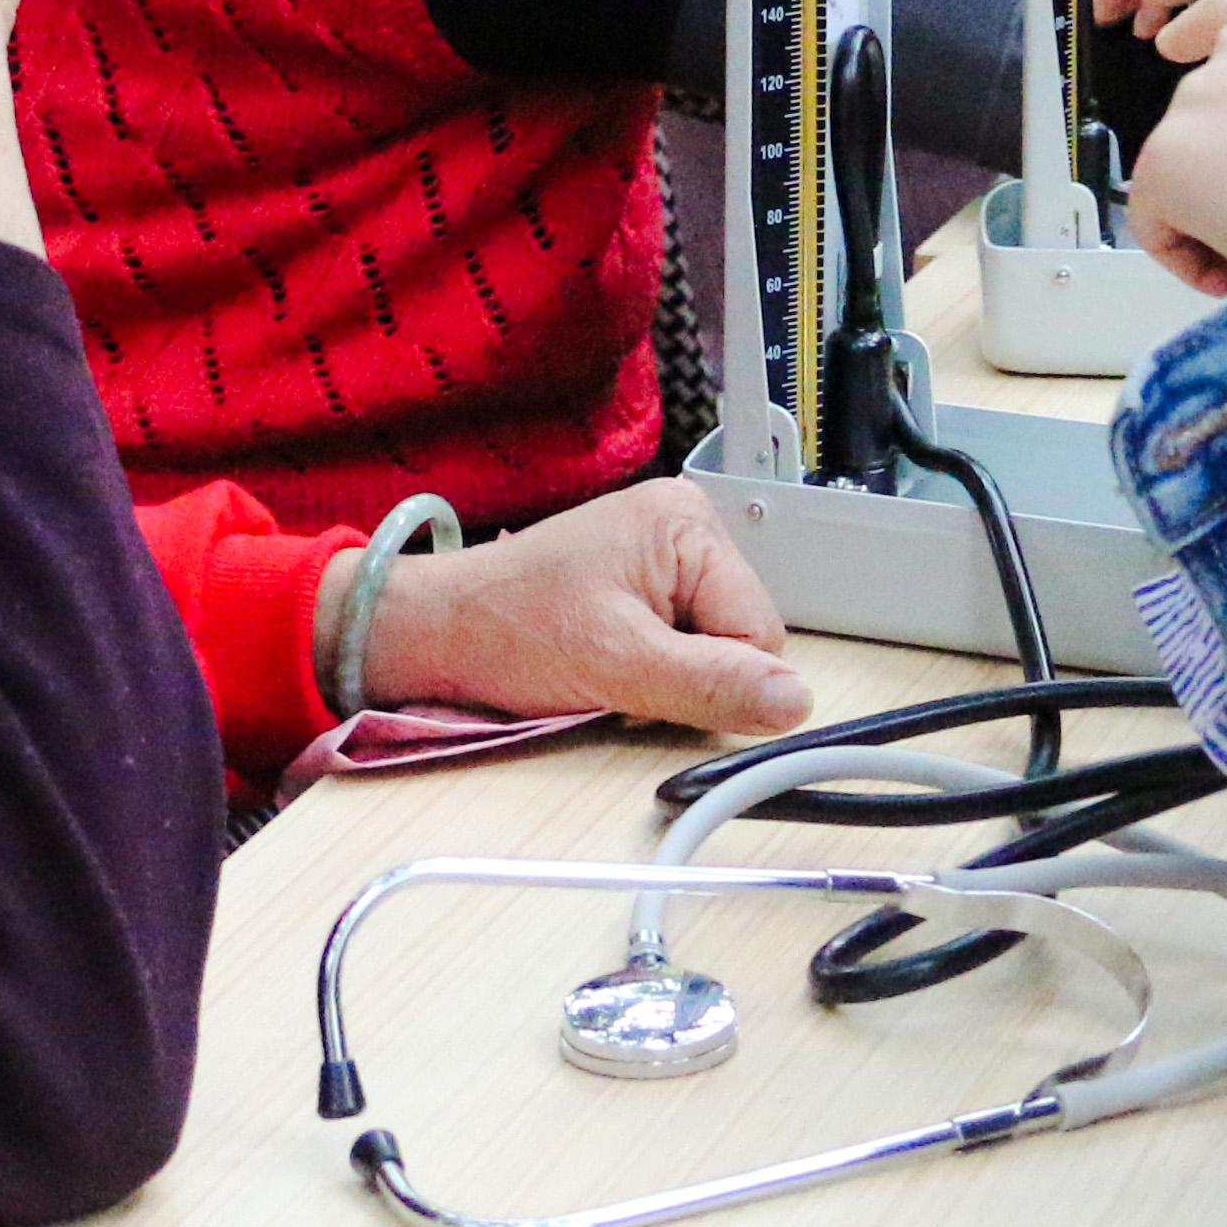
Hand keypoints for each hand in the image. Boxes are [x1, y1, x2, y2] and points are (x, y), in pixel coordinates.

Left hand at [346, 481, 812, 733]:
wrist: (432, 634)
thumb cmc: (507, 631)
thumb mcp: (616, 664)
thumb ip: (710, 683)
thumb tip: (794, 702)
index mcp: (688, 524)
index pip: (760, 631)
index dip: (717, 679)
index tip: (652, 683)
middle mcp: (685, 528)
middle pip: (742, 639)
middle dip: (692, 675)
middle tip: (621, 674)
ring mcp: (663, 557)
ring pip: (715, 650)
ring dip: (671, 677)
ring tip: (608, 666)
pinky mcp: (642, 586)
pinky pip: (684, 646)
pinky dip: (652, 670)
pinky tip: (607, 663)